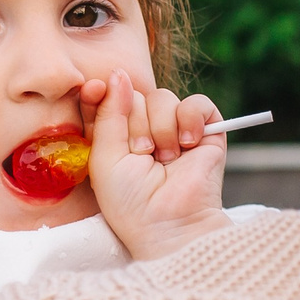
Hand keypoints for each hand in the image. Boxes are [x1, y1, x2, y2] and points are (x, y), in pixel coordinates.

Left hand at [81, 70, 232, 260]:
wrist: (168, 224)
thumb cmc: (129, 202)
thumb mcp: (103, 157)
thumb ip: (107, 113)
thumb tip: (118, 74)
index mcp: (116, 136)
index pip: (107, 98)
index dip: (101, 91)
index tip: (93, 90)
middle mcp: (146, 130)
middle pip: (137, 95)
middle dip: (136, 123)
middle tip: (142, 154)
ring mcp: (176, 130)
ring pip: (163, 98)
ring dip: (161, 129)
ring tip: (166, 159)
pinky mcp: (206, 132)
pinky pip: (197, 103)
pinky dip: (190, 119)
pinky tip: (188, 144)